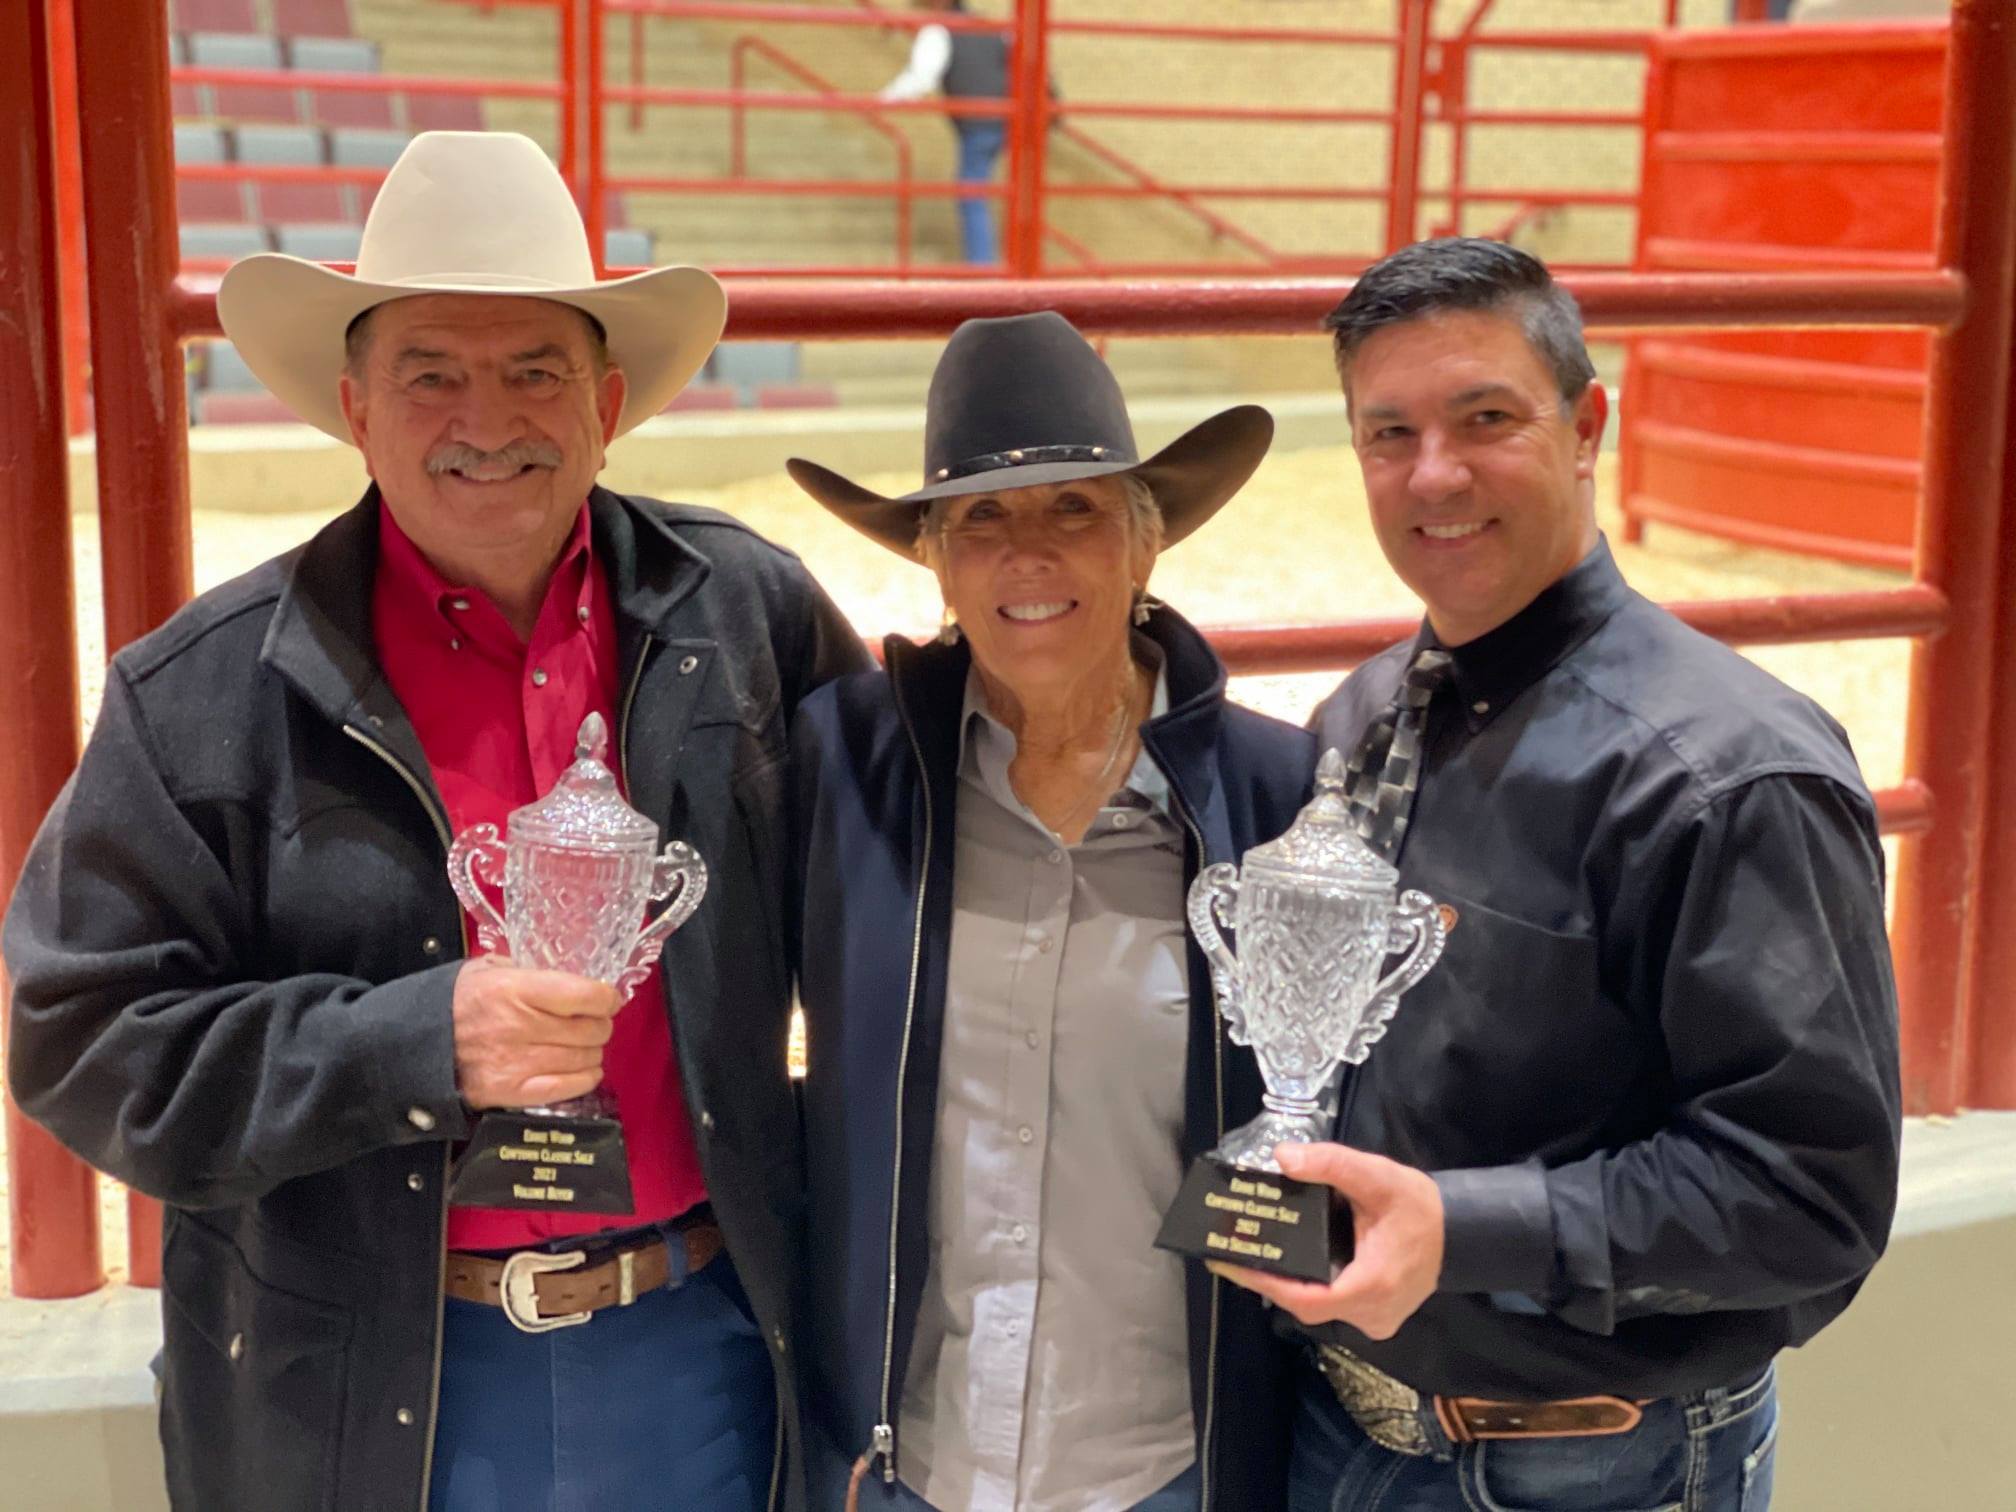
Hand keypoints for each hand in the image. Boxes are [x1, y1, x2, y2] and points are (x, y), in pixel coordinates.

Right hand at [450, 957, 620, 1109]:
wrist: (414, 1043)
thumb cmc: (456, 1001)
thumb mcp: (488, 968)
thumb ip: (529, 969)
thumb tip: (570, 977)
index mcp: (515, 989)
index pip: (584, 995)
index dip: (607, 997)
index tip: (609, 998)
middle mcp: (519, 1026)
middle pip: (590, 1029)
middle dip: (600, 1024)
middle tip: (594, 1022)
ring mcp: (516, 1062)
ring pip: (584, 1058)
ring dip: (592, 1051)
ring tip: (584, 1045)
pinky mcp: (511, 1092)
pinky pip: (566, 1087)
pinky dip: (584, 1078)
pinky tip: (585, 1070)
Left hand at [1206, 1142, 1443, 1339]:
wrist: (1459, 1231)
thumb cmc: (1419, 1207)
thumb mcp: (1377, 1176)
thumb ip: (1332, 1164)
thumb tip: (1284, 1157)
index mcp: (1371, 1286)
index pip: (1306, 1298)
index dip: (1265, 1283)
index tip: (1229, 1263)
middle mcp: (1370, 1314)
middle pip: (1305, 1304)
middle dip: (1268, 1279)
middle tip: (1232, 1251)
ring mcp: (1374, 1321)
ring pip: (1317, 1307)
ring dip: (1286, 1283)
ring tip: (1251, 1253)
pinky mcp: (1375, 1316)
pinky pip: (1332, 1305)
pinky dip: (1308, 1285)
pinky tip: (1286, 1262)